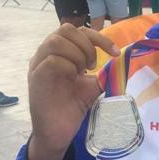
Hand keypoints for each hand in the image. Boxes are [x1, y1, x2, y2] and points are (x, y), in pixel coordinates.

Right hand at [27, 24, 119, 159]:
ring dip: (77, 53)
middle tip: (93, 65)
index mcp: (59, 52)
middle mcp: (46, 54)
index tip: (114, 52)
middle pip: (65, 29)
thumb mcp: (93, 83)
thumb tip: (122, 59)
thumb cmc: (73, 105)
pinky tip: (73, 78)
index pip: (76, 30)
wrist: (59, 130)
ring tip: (83, 71)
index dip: (98, 37)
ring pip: (56, 41)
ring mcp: (38, 64)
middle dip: (86, 44)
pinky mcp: (36, 77)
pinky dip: (68, 66)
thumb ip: (104, 70)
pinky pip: (51, 60)